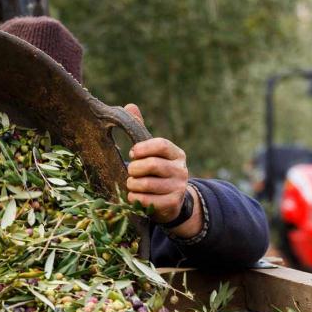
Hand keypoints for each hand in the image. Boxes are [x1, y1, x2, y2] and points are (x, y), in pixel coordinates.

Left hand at [124, 104, 202, 237]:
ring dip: (133, 185)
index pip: (160, 144)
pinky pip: (147, 200)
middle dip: (135, 169)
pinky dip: (135, 198)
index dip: (142, 148)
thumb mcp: (150, 152)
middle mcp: (181, 170)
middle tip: (130, 172)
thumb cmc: (155, 173)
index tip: (132, 153)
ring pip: (147, 184)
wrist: (170, 203)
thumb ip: (140, 130)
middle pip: (152, 165)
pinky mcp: (172, 205)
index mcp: (176, 154)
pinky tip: (134, 196)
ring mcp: (178, 188)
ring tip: (132, 184)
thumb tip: (129, 106)